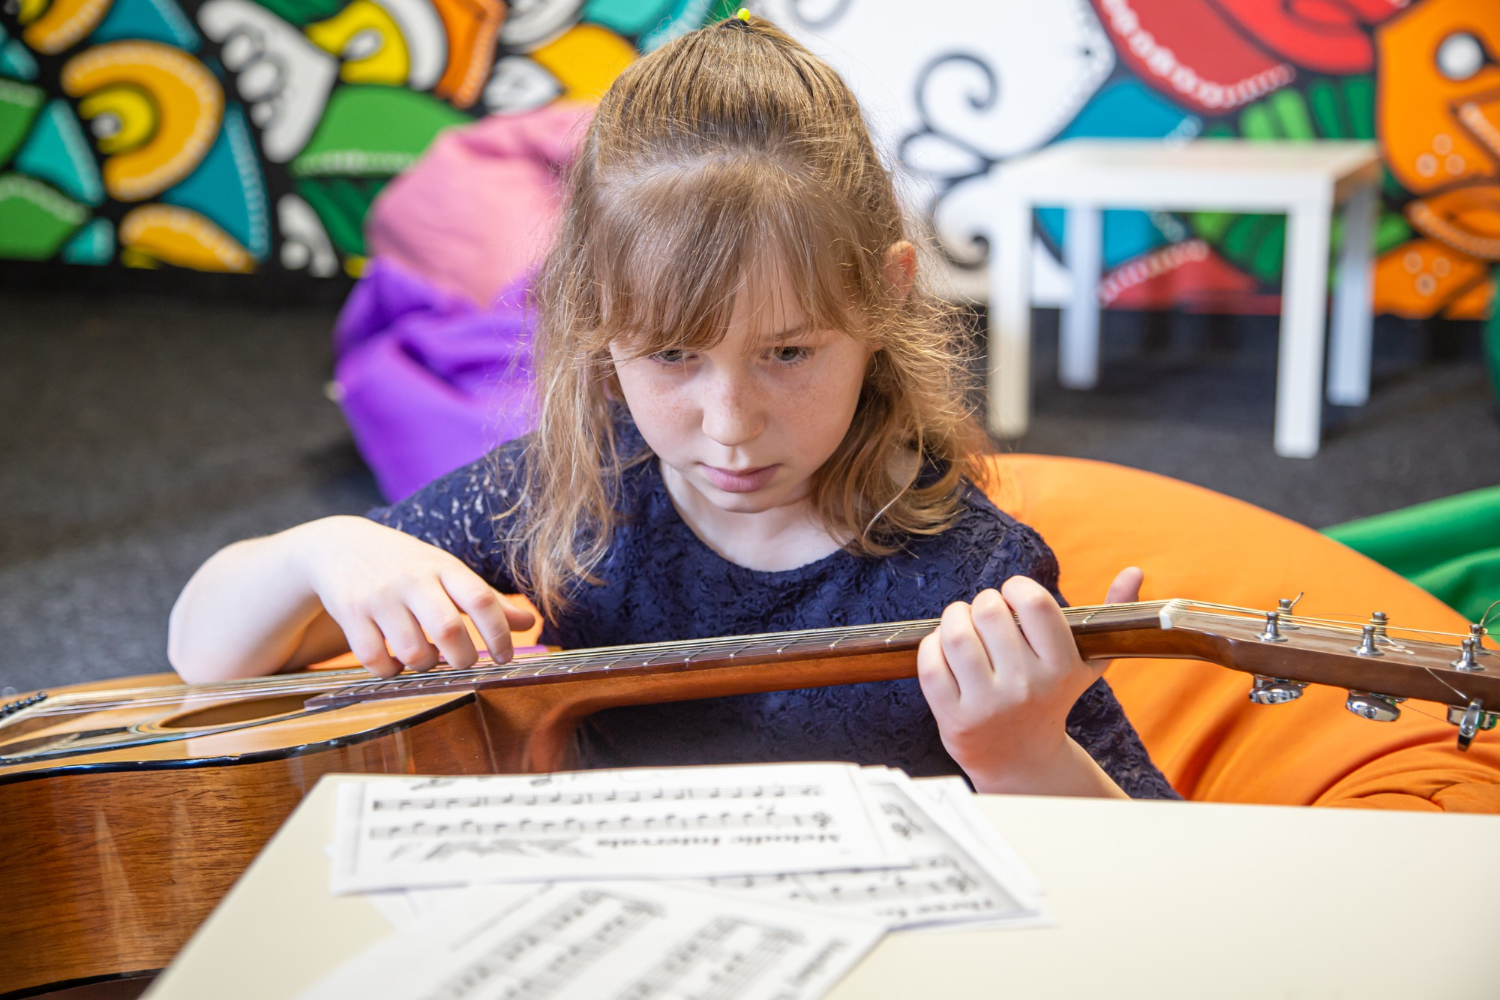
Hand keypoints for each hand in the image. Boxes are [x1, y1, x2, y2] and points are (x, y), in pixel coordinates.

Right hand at [294, 516, 534, 677]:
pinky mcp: (350, 614)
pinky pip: (376, 660)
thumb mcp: (447, 572)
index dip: (499, 634)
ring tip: (427, 656)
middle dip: (464, 659)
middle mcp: (412, 579)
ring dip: (426, 665)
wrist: (339, 546)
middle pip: (448, 631)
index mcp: (443, 567)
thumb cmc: (407, 565)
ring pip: (413, 652)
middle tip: (465, 662)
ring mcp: (379, 596)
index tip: (505, 657)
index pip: (480, 600)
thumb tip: (529, 622)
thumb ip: (486, 599)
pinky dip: (391, 671)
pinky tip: (396, 660)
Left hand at [916, 567, 1141, 794]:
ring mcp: (989, 705)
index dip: (1016, 588)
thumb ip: (1112, 614)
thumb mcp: (1086, 662)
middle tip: (985, 614)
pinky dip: (931, 646)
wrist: (1022, 758)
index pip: (1036, 602)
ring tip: (961, 623)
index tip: (1013, 596)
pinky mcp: (955, 719)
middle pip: (988, 611)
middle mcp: (1027, 686)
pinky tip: (944, 649)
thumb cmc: (1052, 696)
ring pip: (955, 634)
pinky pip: (931, 664)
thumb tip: (1135, 572)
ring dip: (953, 617)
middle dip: (982, 602)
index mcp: (1061, 667)